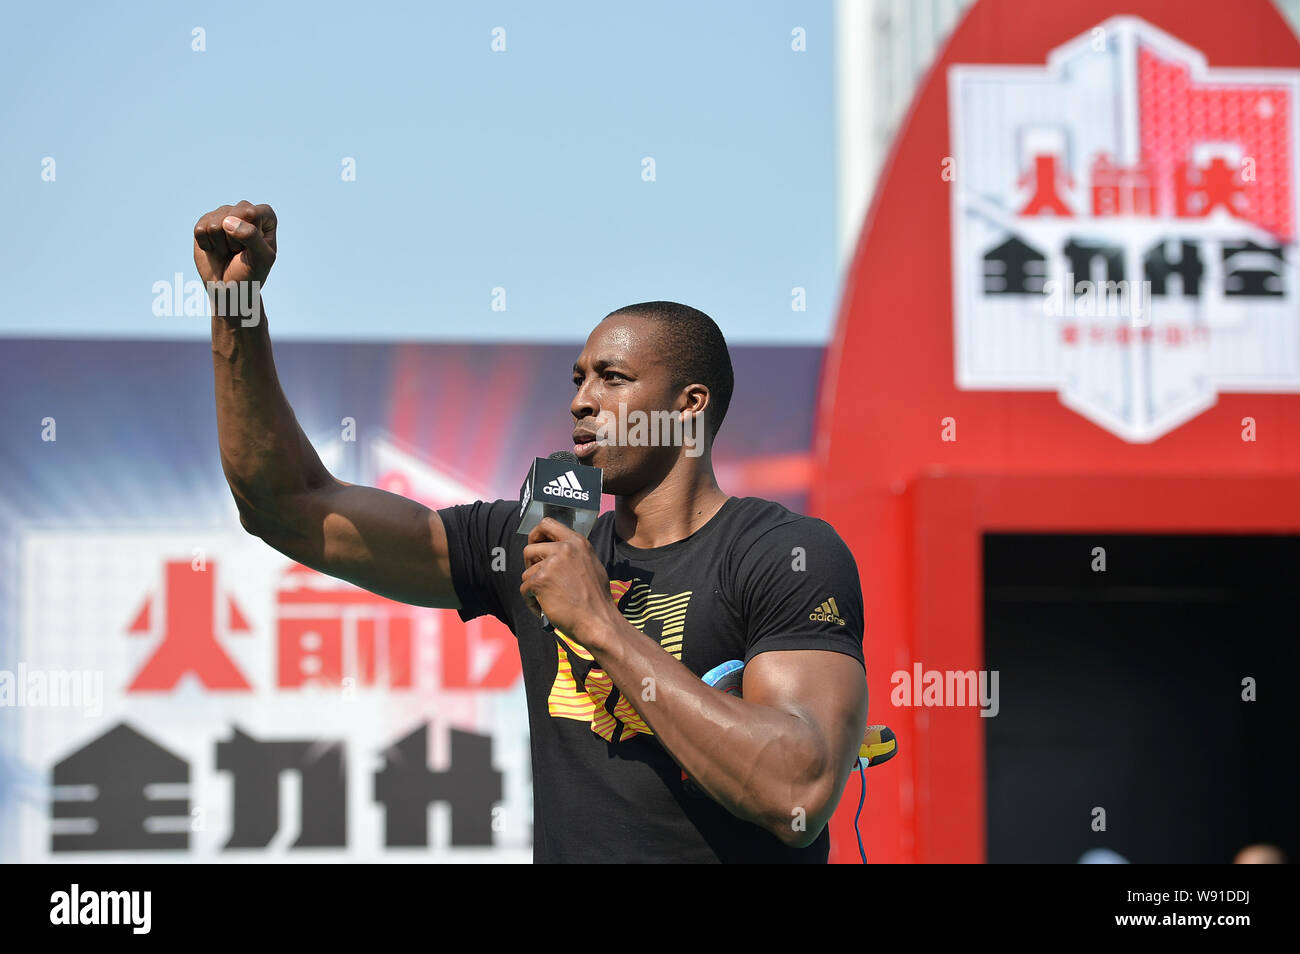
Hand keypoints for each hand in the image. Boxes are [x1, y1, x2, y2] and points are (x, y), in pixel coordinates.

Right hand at [193, 201, 276, 319]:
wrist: (229, 288)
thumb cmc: (250, 274)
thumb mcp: (261, 259)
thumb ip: (251, 237)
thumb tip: (228, 221)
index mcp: (265, 216)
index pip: (252, 212)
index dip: (248, 233)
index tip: (252, 247)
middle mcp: (244, 210)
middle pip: (232, 215)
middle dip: (234, 240)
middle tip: (239, 252)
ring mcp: (223, 214)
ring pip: (215, 223)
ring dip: (220, 244)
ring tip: (227, 251)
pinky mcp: (205, 222)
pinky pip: (200, 229)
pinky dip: (206, 245)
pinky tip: (214, 250)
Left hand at [520, 518, 619, 649]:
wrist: (598, 621)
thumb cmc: (596, 599)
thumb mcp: (591, 565)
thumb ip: (573, 554)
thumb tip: (555, 552)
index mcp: (577, 542)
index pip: (547, 524)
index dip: (536, 534)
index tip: (535, 545)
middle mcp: (564, 548)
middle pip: (530, 548)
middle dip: (529, 565)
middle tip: (537, 578)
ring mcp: (551, 564)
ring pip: (526, 573)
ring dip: (532, 588)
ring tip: (547, 600)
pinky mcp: (540, 581)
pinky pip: (525, 589)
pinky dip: (531, 601)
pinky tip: (544, 609)